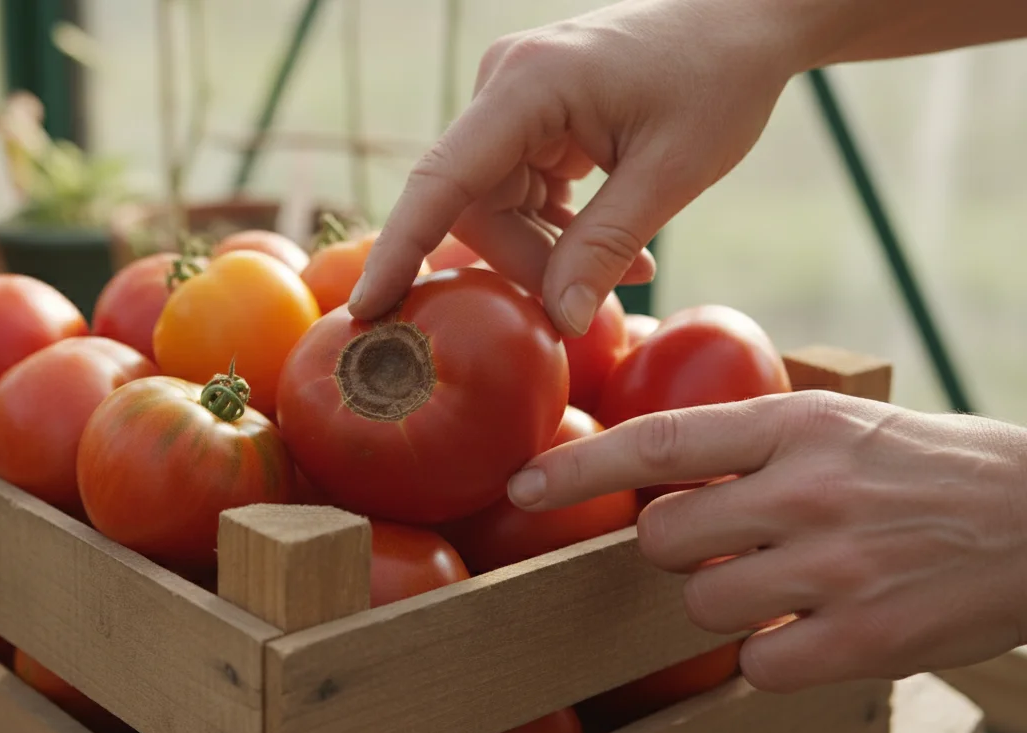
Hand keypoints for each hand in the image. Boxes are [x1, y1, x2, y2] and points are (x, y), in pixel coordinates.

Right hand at [349, 0, 803, 334]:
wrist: (746, 18)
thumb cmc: (718, 79)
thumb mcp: (671, 173)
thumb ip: (605, 246)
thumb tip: (558, 321)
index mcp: (527, 84)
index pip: (441, 180)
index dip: (399, 250)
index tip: (367, 311)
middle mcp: (503, 84)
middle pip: (474, 206)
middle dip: (527, 262)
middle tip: (592, 298)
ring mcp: (513, 98)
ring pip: (496, 206)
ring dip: (550, 248)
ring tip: (630, 267)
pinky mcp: (531, 114)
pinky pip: (519, 190)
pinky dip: (558, 227)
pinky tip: (614, 245)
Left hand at [507, 390, 1026, 691]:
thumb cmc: (932, 469)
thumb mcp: (842, 424)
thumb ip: (752, 445)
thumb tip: (657, 472)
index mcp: (797, 426)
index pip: (660, 440)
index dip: (580, 465)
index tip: (523, 483)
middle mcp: (807, 490)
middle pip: (663, 537)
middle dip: (679, 548)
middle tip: (731, 543)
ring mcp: (835, 566)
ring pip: (703, 604)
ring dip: (728, 604)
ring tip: (792, 584)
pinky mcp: (864, 637)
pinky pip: (759, 662)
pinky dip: (775, 655)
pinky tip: (819, 628)